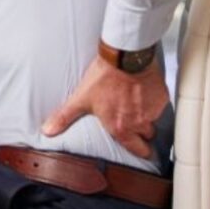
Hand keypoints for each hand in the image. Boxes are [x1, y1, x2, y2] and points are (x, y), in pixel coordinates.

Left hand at [41, 55, 168, 158]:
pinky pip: (159, 103)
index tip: (138, 147)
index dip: (139, 150)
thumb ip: (65, 117)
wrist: (124, 57)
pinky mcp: (161, 96)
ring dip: (146, 114)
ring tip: (134, 102)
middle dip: (142, 132)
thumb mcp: (80, 98)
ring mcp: (153, 110)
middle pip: (147, 136)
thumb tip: (47, 130)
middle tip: (133, 122)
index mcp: (121, 128)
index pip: (138, 150)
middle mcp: (140, 123)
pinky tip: (141, 90)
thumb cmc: (103, 78)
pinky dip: (152, 99)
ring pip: (153, 119)